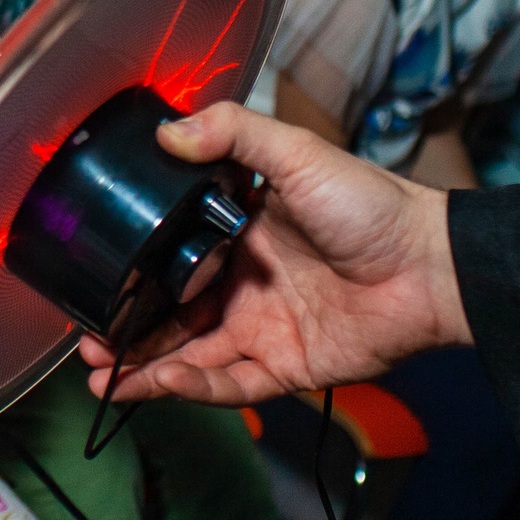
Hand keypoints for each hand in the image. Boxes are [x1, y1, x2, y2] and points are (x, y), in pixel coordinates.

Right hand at [78, 103, 468, 405]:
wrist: (432, 266)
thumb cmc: (372, 205)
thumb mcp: (296, 153)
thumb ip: (232, 133)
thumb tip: (166, 131)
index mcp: (238, 232)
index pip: (171, 257)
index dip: (131, 273)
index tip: (93, 280)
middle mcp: (245, 282)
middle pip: (171, 315)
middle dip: (126, 331)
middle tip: (88, 341)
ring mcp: (264, 328)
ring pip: (190, 356)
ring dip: (146, 367)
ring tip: (103, 374)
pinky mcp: (288, 367)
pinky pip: (231, 385)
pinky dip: (192, 388)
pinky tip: (159, 382)